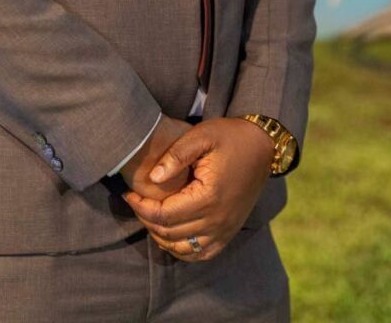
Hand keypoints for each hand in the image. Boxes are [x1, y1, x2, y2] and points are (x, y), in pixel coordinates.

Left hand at [122, 117, 275, 261]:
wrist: (262, 145)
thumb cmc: (229, 136)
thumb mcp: (201, 136)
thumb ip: (175, 156)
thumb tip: (152, 178)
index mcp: (208, 197)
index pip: (164, 215)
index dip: (141, 207)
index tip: (128, 193)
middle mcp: (218, 220)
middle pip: (169, 234)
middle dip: (146, 219)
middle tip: (135, 201)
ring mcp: (225, 230)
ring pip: (183, 249)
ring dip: (161, 236)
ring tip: (149, 215)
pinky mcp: (229, 232)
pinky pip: (201, 253)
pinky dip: (181, 249)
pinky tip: (170, 233)